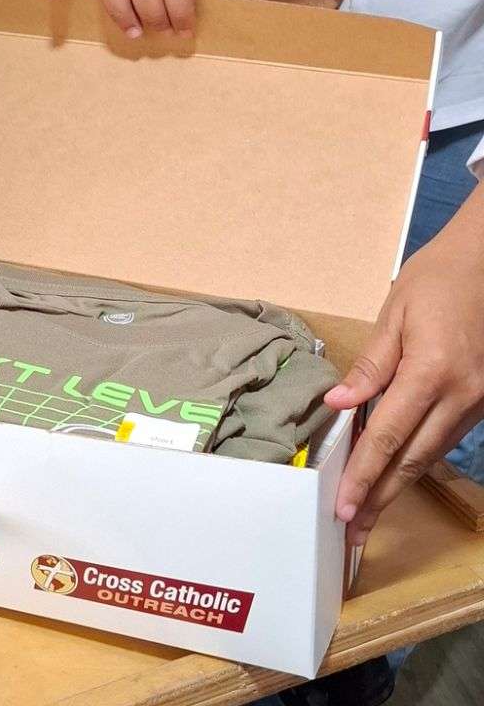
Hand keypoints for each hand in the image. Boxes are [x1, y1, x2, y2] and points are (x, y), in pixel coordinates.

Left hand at [328, 189, 483, 545]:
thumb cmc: (439, 277)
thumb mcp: (396, 313)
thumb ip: (371, 365)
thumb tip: (339, 406)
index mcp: (431, 373)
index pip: (387, 437)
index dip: (364, 477)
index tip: (342, 508)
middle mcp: (461, 396)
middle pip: (412, 459)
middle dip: (380, 498)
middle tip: (351, 532)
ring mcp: (478, 401)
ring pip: (431, 454)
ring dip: (398, 484)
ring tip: (368, 511)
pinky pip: (445, 436)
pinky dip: (417, 457)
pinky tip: (395, 471)